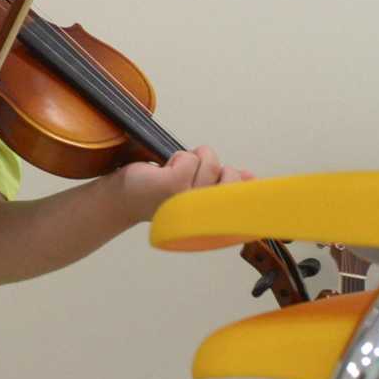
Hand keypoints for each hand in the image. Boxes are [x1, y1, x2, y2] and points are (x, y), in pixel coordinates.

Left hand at [115, 145, 252, 225]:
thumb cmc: (162, 194)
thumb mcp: (198, 190)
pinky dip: (179, 157)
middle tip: (196, 171)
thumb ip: (224, 186)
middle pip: (230, 178)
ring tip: (177, 170)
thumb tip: (251, 177)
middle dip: (215, 166)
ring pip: (210, 163)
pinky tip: (166, 169)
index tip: (245, 177)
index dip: (245, 186)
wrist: (127, 197)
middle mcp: (203, 217)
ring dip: (193, 159)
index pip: (241, 204)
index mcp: (212, 222)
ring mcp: (189, 202)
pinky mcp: (172, 186)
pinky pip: (190, 158)